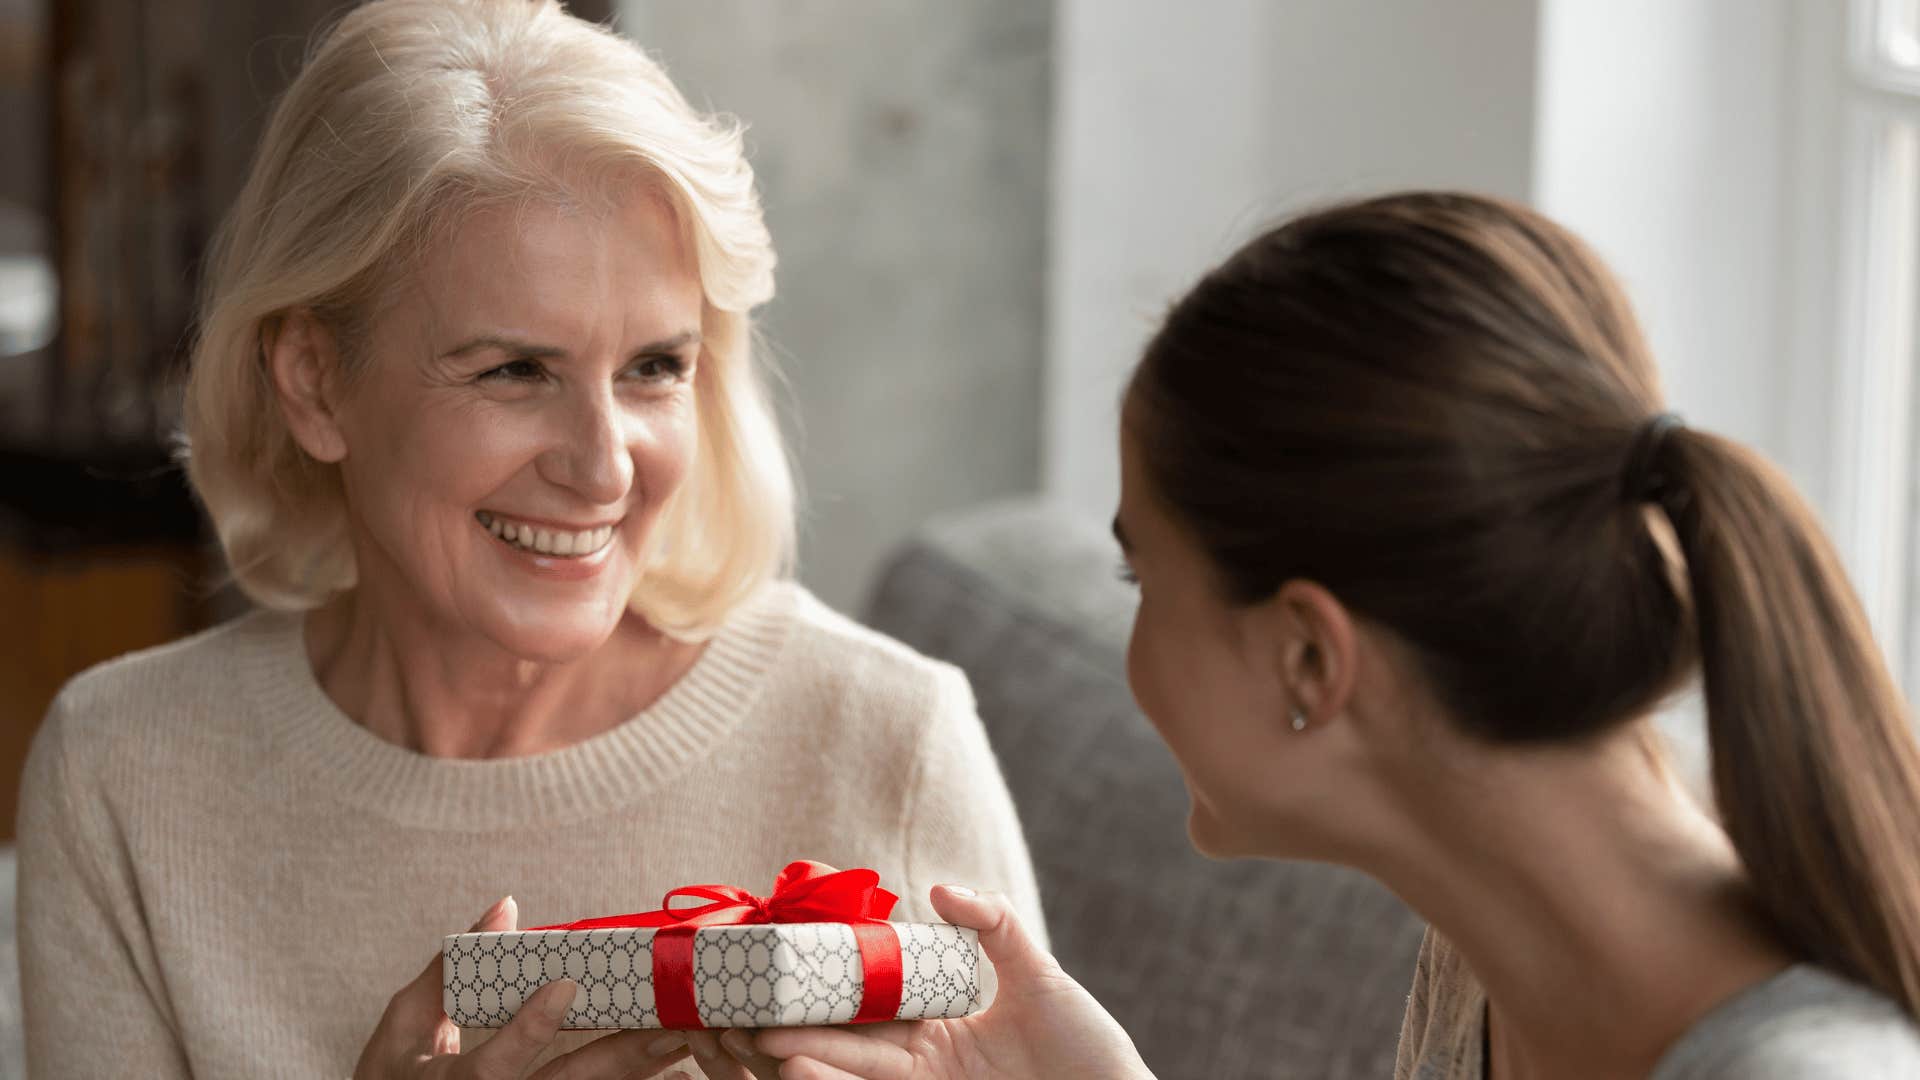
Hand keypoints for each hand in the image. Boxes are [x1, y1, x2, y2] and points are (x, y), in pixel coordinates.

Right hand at [353, 896, 697, 1078]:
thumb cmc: (392, 1073)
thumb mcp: (403, 1022)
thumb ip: (449, 967)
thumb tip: (505, 905)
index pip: (491, 1065)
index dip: (529, 1029)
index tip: (565, 987)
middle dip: (618, 1058)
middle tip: (670, 1024)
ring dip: (638, 1070)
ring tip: (689, 1036)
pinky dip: (630, 1078)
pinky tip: (673, 1059)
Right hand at [750, 886, 1152, 1079]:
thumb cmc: (1088, 1044)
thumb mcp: (1040, 974)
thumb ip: (993, 924)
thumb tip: (936, 888)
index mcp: (946, 1028)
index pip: (879, 1004)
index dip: (837, 992)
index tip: (795, 971)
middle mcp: (932, 1063)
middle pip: (857, 1043)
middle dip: (808, 1034)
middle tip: (760, 1021)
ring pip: (863, 1073)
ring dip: (816, 1064)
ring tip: (771, 1049)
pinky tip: (808, 1075)